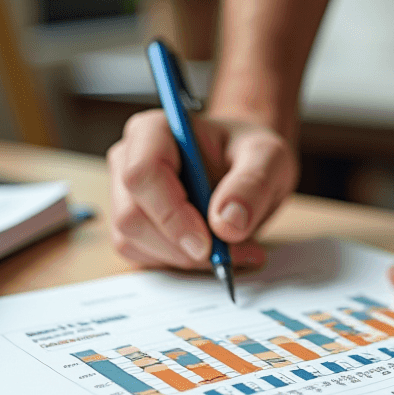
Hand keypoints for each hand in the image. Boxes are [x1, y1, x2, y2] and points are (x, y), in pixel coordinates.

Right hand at [107, 110, 297, 269]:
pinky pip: (142, 256)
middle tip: (226, 254)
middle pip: (132, 215)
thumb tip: (227, 223)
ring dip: (183, 258)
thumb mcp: (268, 158)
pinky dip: (179, 263)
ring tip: (230, 249)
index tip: (206, 244)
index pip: (142, 174)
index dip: (171, 214)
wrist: (245, 171)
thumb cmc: (248, 154)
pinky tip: (212, 252)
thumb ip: (252, 184)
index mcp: (154, 131)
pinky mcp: (131, 226)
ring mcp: (125, 195)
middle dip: (180, 246)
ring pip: (133, 241)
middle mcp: (129, 161)